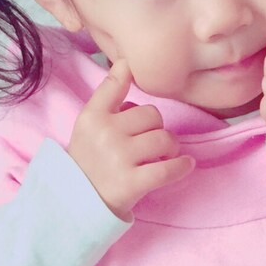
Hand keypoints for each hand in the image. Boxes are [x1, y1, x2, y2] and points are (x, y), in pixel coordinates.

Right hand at [66, 60, 194, 219]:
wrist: (80, 201)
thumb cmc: (91, 158)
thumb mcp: (89, 124)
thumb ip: (107, 96)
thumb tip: (125, 64)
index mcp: (93, 117)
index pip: (117, 86)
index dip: (129, 78)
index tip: (135, 77)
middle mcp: (105, 134)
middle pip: (153, 115)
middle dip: (156, 127)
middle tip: (149, 143)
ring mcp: (119, 159)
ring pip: (164, 139)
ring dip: (170, 148)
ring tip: (161, 156)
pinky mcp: (133, 183)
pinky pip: (168, 169)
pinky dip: (182, 166)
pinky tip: (185, 165)